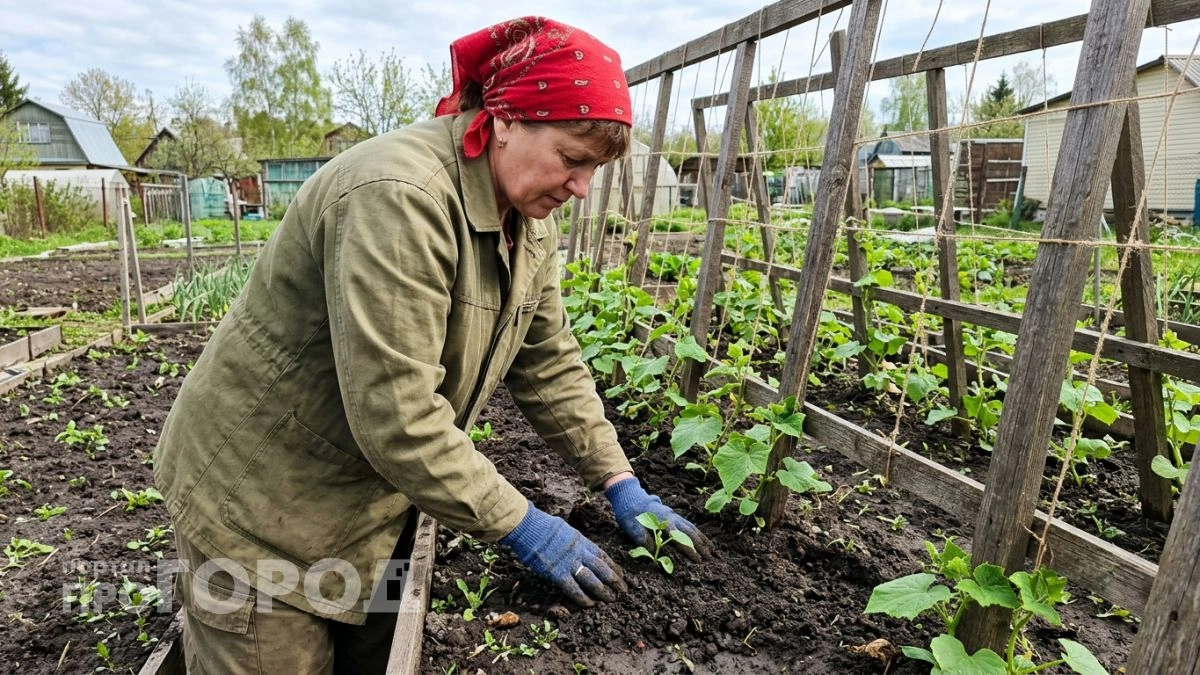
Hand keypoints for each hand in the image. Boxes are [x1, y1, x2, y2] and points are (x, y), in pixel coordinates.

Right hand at [500, 501, 626, 606]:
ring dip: (602, 590)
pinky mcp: (557, 573)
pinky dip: (582, 597)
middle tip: (623, 591)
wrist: (529, 527)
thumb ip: (575, 543)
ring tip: (610, 599)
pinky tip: (589, 604)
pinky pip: (573, 588)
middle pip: (602, 568)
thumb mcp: (566, 531)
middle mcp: (579, 552)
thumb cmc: (544, 528)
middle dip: (614, 580)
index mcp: (582, 541)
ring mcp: (569, 563)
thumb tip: (580, 550)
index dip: (614, 567)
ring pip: (591, 579)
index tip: (622, 576)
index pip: (603, 556)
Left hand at [605, 476, 712, 561]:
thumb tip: (654, 551)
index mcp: (663, 522)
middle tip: (711, 560)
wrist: (630, 496)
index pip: (679, 538)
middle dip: (702, 547)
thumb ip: (642, 538)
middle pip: (691, 534)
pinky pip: (690, 526)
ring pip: (693, 529)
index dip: (689, 550)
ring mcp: (674, 516)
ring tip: (714, 552)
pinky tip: (704, 540)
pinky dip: (699, 534)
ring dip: (704, 541)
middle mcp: (672, 519)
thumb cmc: (629, 513)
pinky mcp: (674, 516)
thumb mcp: (631, 526)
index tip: (698, 561)